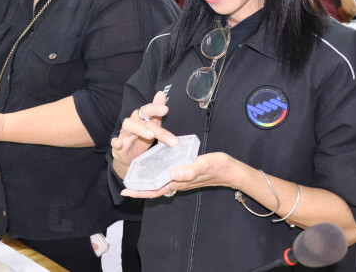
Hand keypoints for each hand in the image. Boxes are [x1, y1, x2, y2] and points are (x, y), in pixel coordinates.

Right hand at [111, 91, 177, 176]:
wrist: (130, 156)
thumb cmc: (142, 139)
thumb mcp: (153, 127)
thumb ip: (157, 114)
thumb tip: (161, 93)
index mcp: (142, 117)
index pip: (148, 109)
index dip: (156, 108)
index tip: (166, 109)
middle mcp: (133, 122)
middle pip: (142, 116)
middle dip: (152, 115)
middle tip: (164, 116)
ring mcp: (124, 133)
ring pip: (129, 126)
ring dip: (140, 129)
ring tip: (151, 135)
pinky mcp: (118, 145)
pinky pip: (115, 141)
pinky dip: (116, 142)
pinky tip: (119, 143)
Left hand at [120, 151, 236, 198]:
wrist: (232, 170)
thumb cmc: (219, 167)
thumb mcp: (205, 165)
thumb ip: (190, 169)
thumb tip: (173, 174)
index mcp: (180, 181)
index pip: (156, 189)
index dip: (140, 191)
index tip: (125, 190)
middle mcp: (179, 182)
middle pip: (155, 188)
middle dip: (140, 188)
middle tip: (124, 183)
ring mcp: (182, 179)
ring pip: (160, 183)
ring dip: (147, 182)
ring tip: (135, 175)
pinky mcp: (186, 173)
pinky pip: (167, 177)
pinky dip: (157, 174)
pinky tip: (153, 168)